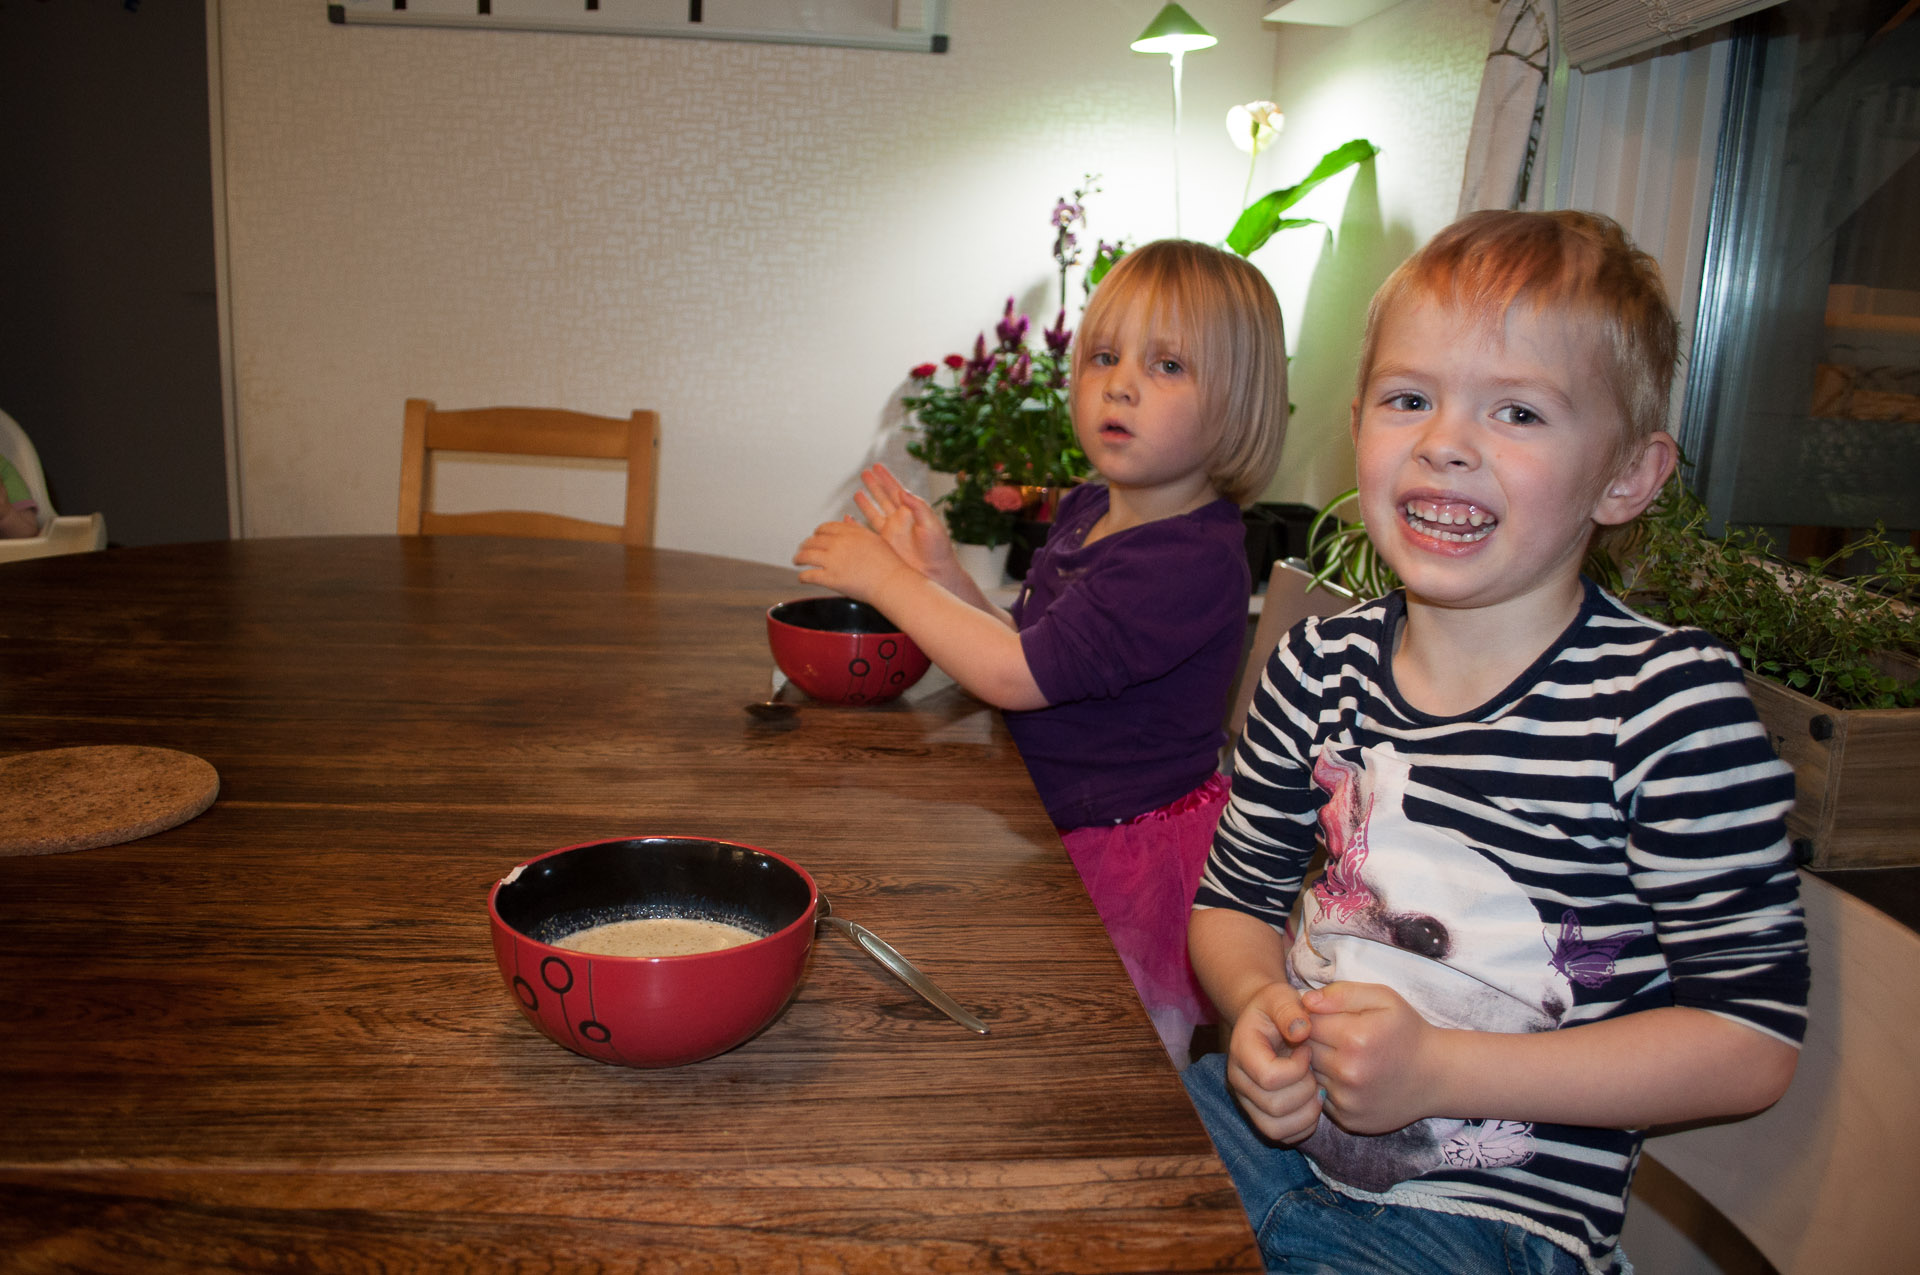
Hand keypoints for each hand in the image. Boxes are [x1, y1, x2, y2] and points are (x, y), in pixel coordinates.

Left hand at [793, 517, 915, 602]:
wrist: (892, 582)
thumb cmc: (889, 563)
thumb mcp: (875, 538)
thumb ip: (858, 529)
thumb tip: (846, 520)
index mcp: (850, 533)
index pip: (825, 528)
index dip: (817, 532)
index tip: (815, 536)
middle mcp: (839, 544)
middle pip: (813, 541)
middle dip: (805, 545)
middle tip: (803, 549)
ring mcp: (833, 561)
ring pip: (806, 556)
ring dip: (798, 558)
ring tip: (796, 560)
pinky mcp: (830, 578)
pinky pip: (809, 575)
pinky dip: (802, 576)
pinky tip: (801, 578)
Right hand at [853, 464, 959, 586]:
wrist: (935, 573)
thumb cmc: (938, 550)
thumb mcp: (931, 524)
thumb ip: (918, 507)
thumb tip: (904, 491)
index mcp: (911, 512)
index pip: (896, 490)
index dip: (886, 478)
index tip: (877, 466)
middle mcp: (899, 521)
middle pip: (883, 498)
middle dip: (874, 485)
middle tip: (865, 473)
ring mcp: (891, 533)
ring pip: (874, 513)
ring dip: (866, 503)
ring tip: (857, 492)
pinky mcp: (884, 546)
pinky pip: (867, 533)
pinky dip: (857, 527)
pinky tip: (849, 520)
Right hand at [1224, 982, 1322, 1143]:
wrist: (1265, 1022)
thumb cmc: (1276, 1009)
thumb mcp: (1282, 998)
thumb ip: (1290, 1010)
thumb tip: (1302, 1031)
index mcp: (1241, 1052)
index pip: (1269, 1077)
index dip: (1297, 1068)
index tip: (1308, 1049)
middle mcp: (1238, 1081)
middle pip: (1273, 1107)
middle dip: (1304, 1091)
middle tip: (1314, 1071)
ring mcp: (1247, 1102)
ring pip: (1275, 1128)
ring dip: (1306, 1114)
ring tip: (1316, 1090)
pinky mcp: (1260, 1116)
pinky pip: (1282, 1136)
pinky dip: (1304, 1126)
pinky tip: (1313, 1103)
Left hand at [1302, 982, 1438, 1134]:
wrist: (1437, 1076)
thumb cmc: (1408, 1032)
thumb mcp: (1383, 999)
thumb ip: (1342, 993)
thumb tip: (1305, 1001)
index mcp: (1355, 1038)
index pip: (1307, 1024)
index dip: (1314, 1018)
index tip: (1329, 1018)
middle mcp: (1349, 1072)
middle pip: (1306, 1050)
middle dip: (1314, 1041)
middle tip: (1337, 1038)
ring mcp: (1348, 1100)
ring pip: (1311, 1075)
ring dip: (1320, 1065)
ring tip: (1345, 1057)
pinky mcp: (1349, 1120)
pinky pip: (1321, 1098)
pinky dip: (1330, 1087)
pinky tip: (1350, 1078)